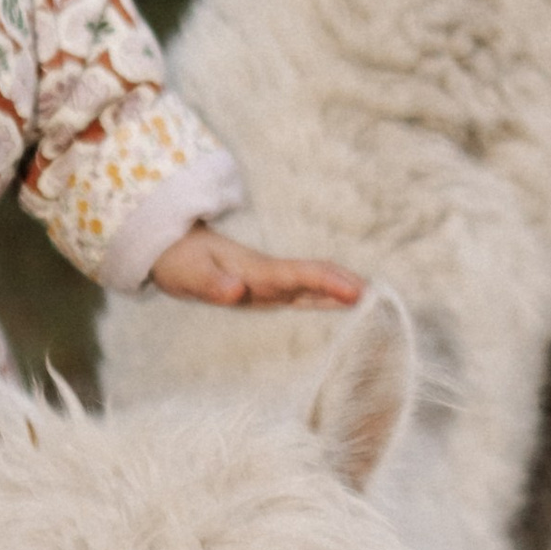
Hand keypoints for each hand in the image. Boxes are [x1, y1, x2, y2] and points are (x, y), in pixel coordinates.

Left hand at [149, 220, 363, 309]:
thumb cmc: (178, 260)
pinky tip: (340, 305)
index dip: (330, 284)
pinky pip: (301, 292)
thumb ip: (213, 284)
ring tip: (375, 302)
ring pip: (312, 285)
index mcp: (257, 271)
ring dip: (342, 290)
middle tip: (384, 299)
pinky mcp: (262, 287)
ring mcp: (267, 281)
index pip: (301, 276)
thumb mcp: (189, 275)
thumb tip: (237, 292)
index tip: (359, 292)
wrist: (166, 244)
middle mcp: (268, 275)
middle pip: (316, 278)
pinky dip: (326, 296)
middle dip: (349, 286)